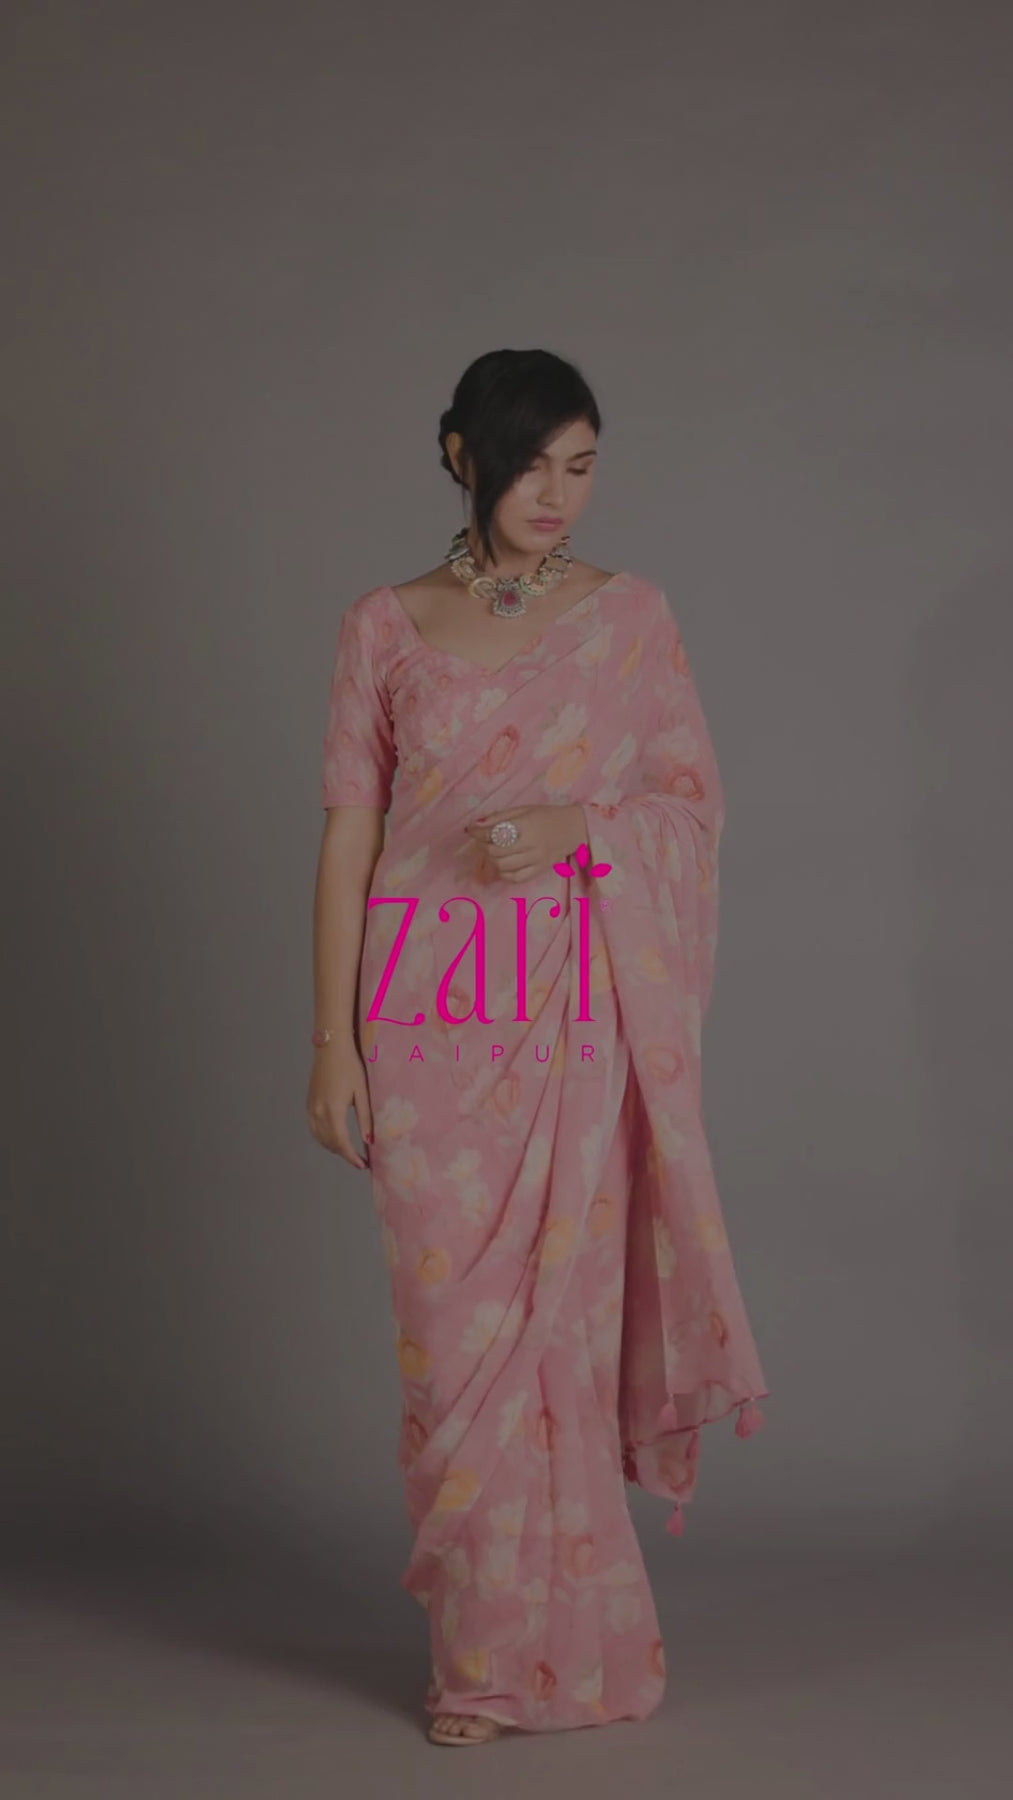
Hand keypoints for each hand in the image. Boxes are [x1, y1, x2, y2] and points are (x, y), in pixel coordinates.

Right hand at [306, 1039, 371, 1169]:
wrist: (330, 1047)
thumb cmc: (350, 1066)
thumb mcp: (362, 1092)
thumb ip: (365, 1118)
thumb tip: (368, 1140)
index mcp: (333, 1111)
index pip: (341, 1143)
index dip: (351, 1157)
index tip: (363, 1165)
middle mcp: (318, 1112)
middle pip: (330, 1143)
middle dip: (344, 1154)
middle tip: (360, 1159)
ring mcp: (311, 1108)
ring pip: (320, 1138)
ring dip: (334, 1147)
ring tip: (349, 1151)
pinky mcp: (309, 1103)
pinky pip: (314, 1128)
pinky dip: (323, 1138)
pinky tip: (334, 1138)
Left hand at [464, 803, 586, 882]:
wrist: (575, 828)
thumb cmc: (547, 816)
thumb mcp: (523, 809)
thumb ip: (499, 817)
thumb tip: (475, 825)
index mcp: (526, 825)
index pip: (494, 832)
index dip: (478, 832)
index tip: (471, 830)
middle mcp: (530, 843)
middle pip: (496, 851)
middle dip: (485, 846)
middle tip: (486, 840)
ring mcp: (536, 859)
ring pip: (503, 866)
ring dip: (493, 860)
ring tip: (496, 852)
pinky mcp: (540, 870)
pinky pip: (516, 878)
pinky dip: (505, 874)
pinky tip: (503, 866)